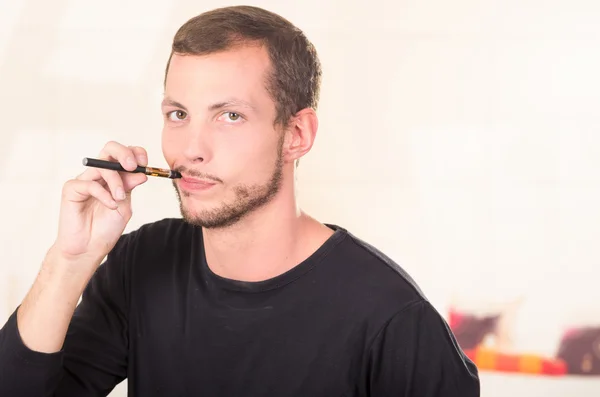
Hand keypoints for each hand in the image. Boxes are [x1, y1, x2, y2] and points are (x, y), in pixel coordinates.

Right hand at [52, 141, 148, 263]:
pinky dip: (103, 194)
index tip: (145, 164)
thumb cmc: (106, 228)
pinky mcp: (71, 189)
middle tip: (132, 166)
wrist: (89, 248)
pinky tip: (110, 205)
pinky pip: (89, 183)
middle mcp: (99, 175)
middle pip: (110, 149)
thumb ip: (131, 188)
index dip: (136, 153)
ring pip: (102, 167)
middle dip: (124, 154)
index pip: (124, 155)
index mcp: (114, 177)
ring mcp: (84, 180)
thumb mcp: (125, 206)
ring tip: (120, 198)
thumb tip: (141, 173)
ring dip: (116, 182)